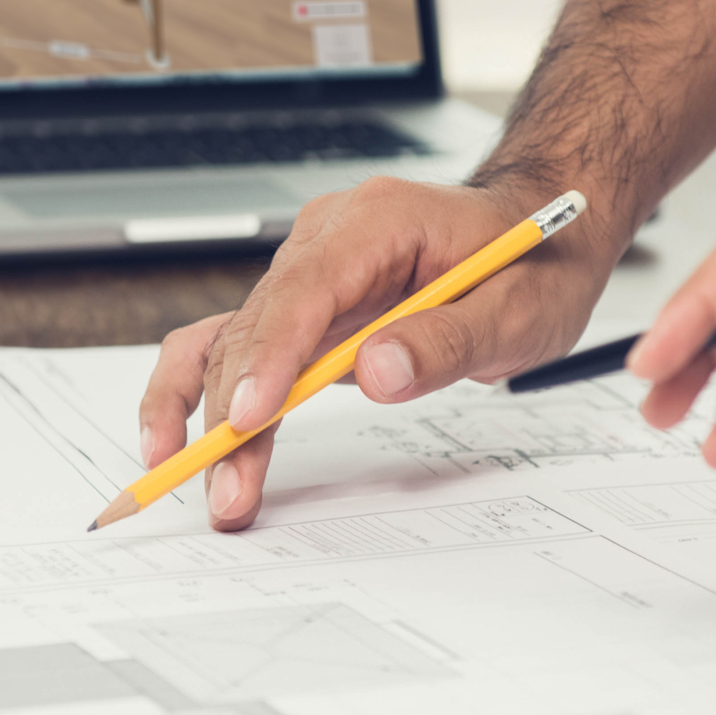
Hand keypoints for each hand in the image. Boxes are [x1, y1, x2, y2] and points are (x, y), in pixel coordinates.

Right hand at [140, 176, 620, 529]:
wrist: (537, 231)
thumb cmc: (531, 262)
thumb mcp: (517, 309)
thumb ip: (446, 340)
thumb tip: (376, 373)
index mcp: (375, 222)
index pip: (302, 290)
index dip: (268, 358)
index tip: (248, 419)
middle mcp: (324, 241)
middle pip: (256, 329)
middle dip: (233, 415)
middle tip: (228, 491)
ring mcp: (306, 274)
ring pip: (233, 346)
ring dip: (210, 417)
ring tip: (208, 486)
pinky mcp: (303, 310)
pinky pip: (238, 348)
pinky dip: (204, 395)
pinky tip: (178, 442)